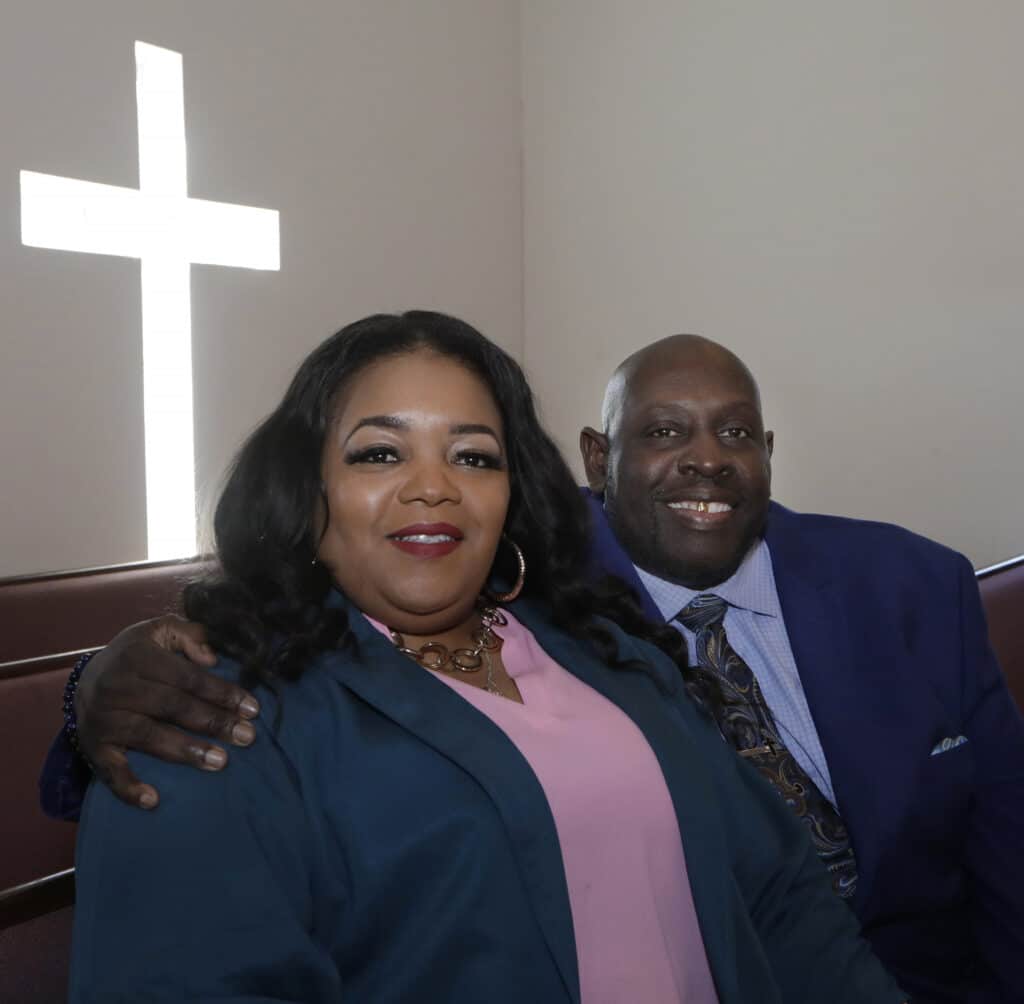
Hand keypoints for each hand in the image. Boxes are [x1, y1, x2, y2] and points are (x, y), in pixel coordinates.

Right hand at [75, 615, 259, 809]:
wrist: (85, 679)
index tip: (252, 709)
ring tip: (220, 762)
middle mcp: (119, 687)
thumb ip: (189, 634)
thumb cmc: (136, 655)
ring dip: (186, 751)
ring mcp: (105, 719)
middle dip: (214, 722)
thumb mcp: (159, 632)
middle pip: (174, 707)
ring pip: (149, 736)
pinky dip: (128, 787)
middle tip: (247, 736)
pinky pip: (110, 770)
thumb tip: (213, 657)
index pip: (188, 678)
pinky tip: (152, 800)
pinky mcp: (94, 746)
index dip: (222, 693)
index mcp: (139, 656)